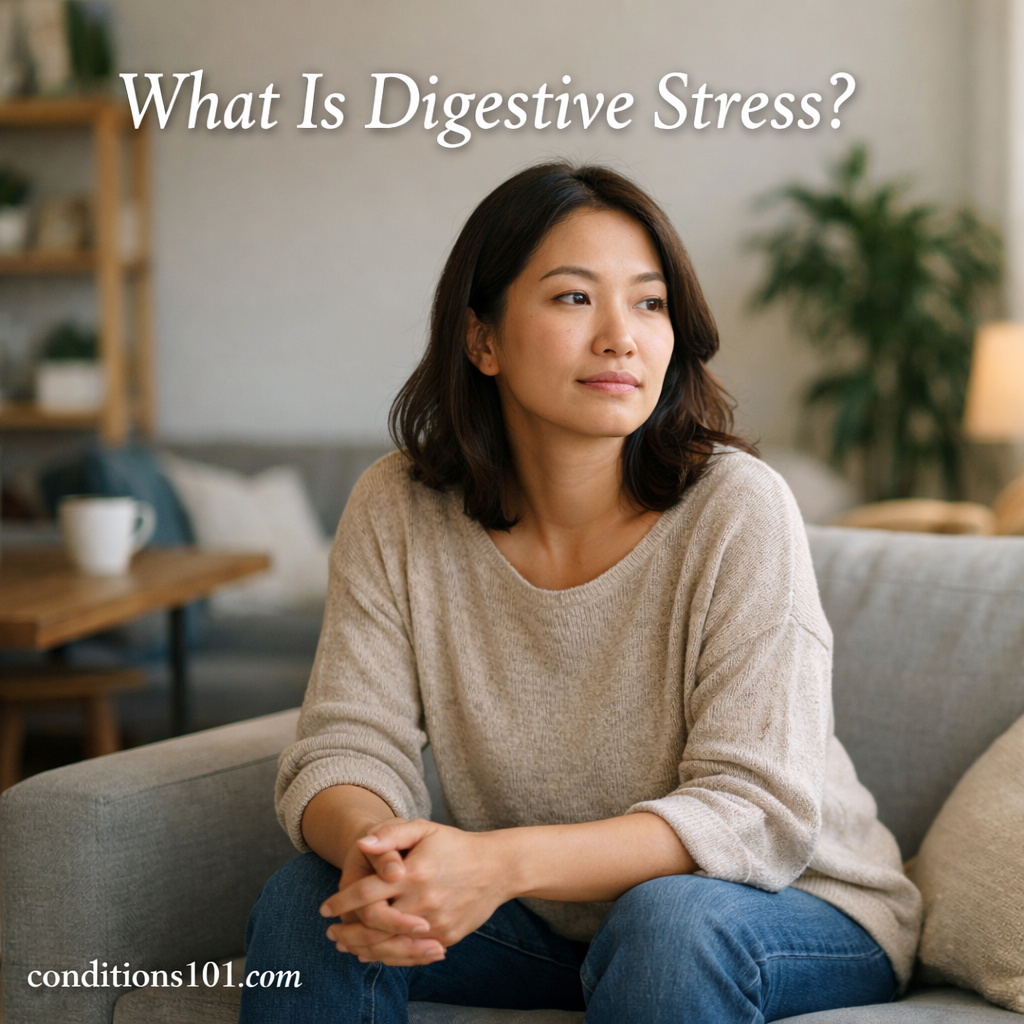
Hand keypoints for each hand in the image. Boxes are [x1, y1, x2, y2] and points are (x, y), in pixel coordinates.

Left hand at [321, 819, 511, 959]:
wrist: (497, 868)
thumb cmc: (455, 845)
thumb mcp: (424, 829)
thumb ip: (390, 835)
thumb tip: (361, 844)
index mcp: (413, 873)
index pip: (366, 893)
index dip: (342, 902)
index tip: (325, 908)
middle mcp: (423, 902)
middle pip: (373, 926)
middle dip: (347, 932)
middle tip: (331, 933)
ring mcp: (435, 923)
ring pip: (389, 946)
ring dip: (362, 948)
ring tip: (346, 946)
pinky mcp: (445, 938)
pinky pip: (410, 953)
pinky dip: (388, 956)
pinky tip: (373, 953)